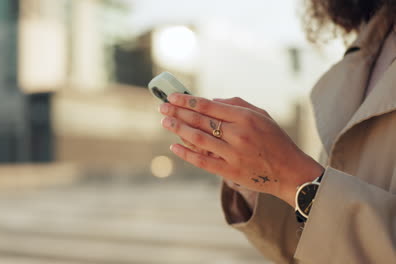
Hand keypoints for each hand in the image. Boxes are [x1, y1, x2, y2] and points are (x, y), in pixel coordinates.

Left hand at [159, 94, 323, 206]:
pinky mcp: (229, 171)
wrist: (289, 172)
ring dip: (178, 129)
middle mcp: (238, 134)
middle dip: (177, 112)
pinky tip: (174, 147)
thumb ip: (236, 104)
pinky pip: (202, 161)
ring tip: (164, 122)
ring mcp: (232, 154)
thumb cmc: (275, 140)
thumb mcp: (262, 115)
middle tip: (162, 107)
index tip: (173, 96)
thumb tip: (210, 100)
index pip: (209, 105)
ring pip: (197, 139)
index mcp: (245, 117)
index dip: (187, 100)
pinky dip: (186, 153)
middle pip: (200, 120)